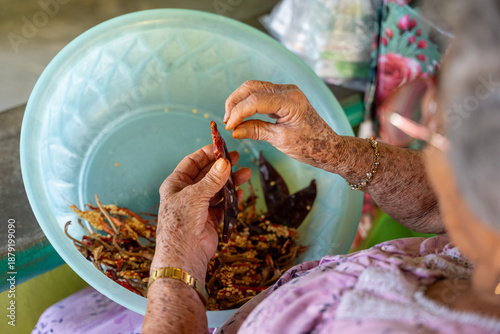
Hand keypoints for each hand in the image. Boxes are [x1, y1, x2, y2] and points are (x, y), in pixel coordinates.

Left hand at [152, 145, 250, 282]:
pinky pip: (223, 205)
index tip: (221, 147)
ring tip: (246, 173)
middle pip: (206, 175)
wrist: (184, 255)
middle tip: (237, 158)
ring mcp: (198, 207)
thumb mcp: (195, 196)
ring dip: (230, 181)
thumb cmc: (181, 222)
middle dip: (221, 167)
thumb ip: (212, 179)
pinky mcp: (210, 219)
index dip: (206, 154)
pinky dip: (231, 198)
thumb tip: (225, 162)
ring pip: (217, 189)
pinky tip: (241, 192)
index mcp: (175, 184)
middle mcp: (186, 194)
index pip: (192, 163)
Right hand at [224, 80, 343, 167]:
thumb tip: (234, 130)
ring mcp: (286, 92)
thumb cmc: (310, 146)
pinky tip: (241, 117)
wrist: (328, 147)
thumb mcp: (281, 140)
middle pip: (251, 87)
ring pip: (254, 89)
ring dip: (239, 102)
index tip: (228, 126)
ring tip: (231, 120)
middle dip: (235, 103)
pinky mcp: (283, 98)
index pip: (255, 100)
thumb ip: (256, 131)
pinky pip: (260, 95)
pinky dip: (248, 104)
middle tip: (226, 121)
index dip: (238, 112)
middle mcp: (287, 91)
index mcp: (290, 100)